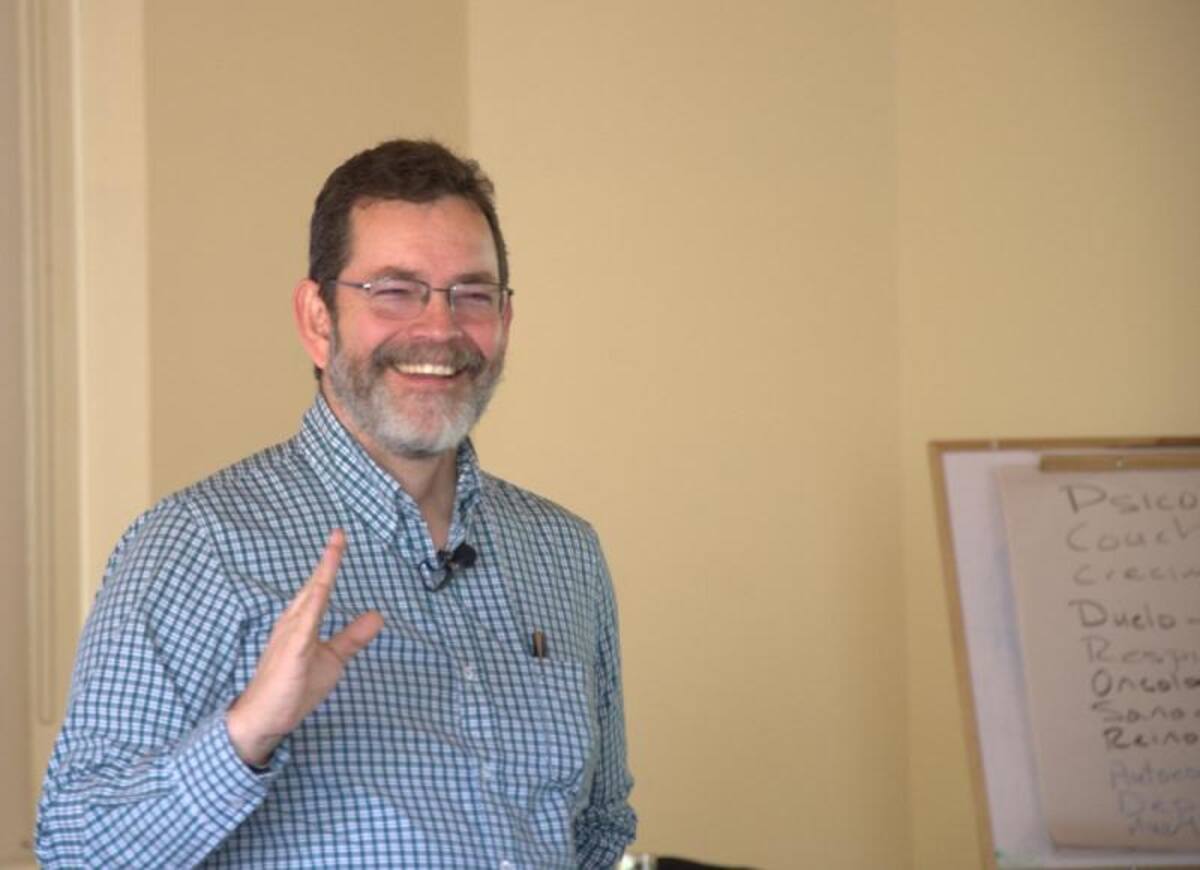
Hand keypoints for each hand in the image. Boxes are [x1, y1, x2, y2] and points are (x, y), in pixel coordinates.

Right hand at [226, 529, 382, 766]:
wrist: (264, 718)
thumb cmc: (293, 688)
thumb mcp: (332, 659)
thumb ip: (352, 637)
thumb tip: (378, 616)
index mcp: (303, 622)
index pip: (319, 588)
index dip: (330, 562)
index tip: (340, 537)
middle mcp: (293, 623)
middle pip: (314, 586)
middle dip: (327, 560)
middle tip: (340, 533)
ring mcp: (289, 637)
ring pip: (309, 599)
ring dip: (321, 574)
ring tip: (334, 549)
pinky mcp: (289, 654)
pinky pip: (303, 626)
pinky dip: (312, 607)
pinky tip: (320, 590)